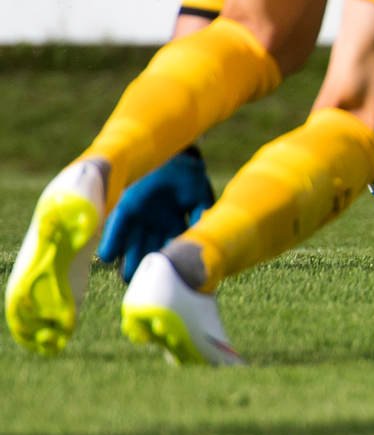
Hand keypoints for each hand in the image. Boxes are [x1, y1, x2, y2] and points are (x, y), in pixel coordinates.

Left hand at [98, 147, 213, 282]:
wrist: (171, 151)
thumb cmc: (189, 172)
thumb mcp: (199, 194)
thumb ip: (201, 214)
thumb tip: (203, 234)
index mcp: (175, 224)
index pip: (170, 247)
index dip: (167, 261)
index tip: (166, 275)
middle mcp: (156, 225)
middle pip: (149, 251)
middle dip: (145, 266)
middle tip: (141, 283)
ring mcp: (140, 217)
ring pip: (132, 245)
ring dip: (128, 260)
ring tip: (125, 276)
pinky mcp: (125, 207)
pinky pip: (117, 227)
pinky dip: (112, 242)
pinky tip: (108, 256)